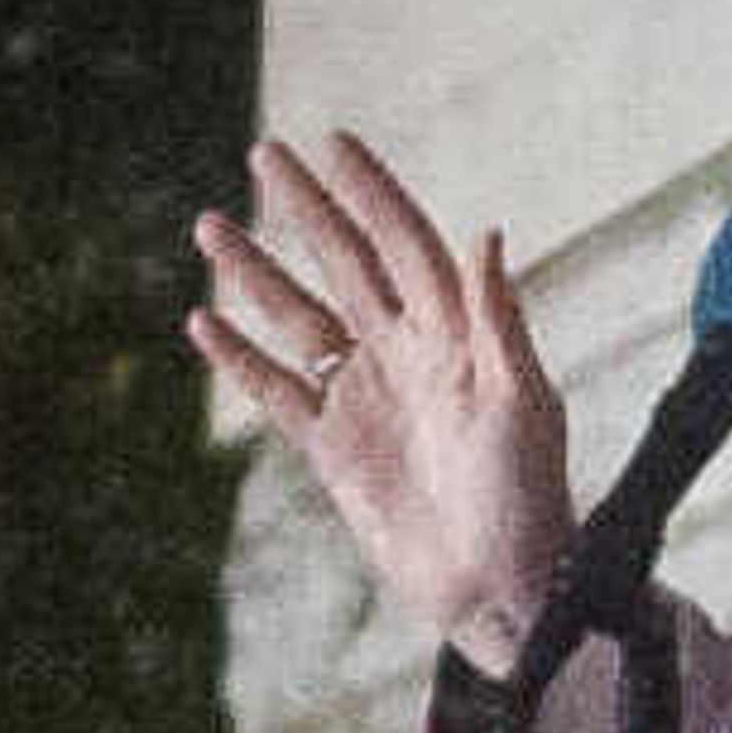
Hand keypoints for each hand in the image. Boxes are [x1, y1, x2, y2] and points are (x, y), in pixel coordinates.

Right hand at [187, 126, 571, 670]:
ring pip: (299, 318)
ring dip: (254, 272)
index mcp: (455, 336)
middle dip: (305, 209)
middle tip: (263, 151)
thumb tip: (486, 234)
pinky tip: (201, 321)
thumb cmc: (530, 500)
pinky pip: (277, 392)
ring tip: (209, 224)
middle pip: (346, 263)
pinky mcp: (335, 452)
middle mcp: (407, 356)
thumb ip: (498, 322)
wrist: (503, 591)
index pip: (406, 243)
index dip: (370, 191)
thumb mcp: (523, 406)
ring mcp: (366, 400)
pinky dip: (239, 358)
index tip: (332, 140)